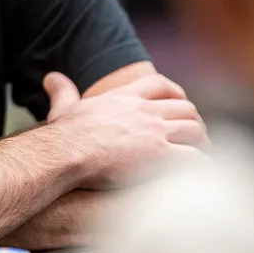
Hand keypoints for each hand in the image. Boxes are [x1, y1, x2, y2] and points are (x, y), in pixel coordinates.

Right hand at [43, 71, 208, 188]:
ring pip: (195, 130)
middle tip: (195, 138)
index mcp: (125, 98)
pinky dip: (202, 165)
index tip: (180, 104)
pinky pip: (194, 158)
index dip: (175, 93)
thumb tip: (51, 78)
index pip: (160, 85)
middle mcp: (145, 111)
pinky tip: (201, 174)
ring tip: (201, 156)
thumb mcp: (63, 107)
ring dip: (202, 143)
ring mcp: (155, 132)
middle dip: (194, 121)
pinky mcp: (160, 156)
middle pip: (184, 107)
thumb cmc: (64, 135)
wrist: (67, 153)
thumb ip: (62, 91)